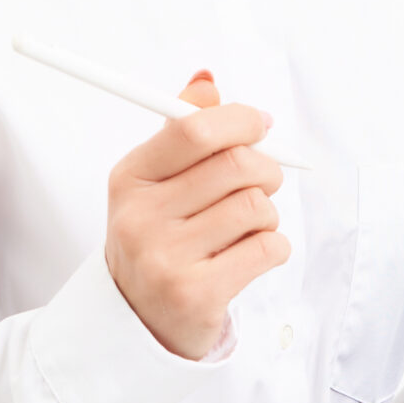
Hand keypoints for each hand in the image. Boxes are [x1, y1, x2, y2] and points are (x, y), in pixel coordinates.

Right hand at [104, 70, 289, 359]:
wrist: (137, 321)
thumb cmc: (158, 239)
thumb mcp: (155, 183)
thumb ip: (182, 131)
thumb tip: (207, 81)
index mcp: (129, 178)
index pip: (193, 130)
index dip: (239, 120)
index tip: (260, 125)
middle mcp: (140, 218)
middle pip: (235, 166)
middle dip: (265, 168)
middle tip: (265, 180)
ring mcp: (166, 259)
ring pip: (256, 207)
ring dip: (268, 214)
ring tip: (249, 227)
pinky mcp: (197, 296)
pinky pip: (267, 249)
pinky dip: (274, 247)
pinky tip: (251, 255)